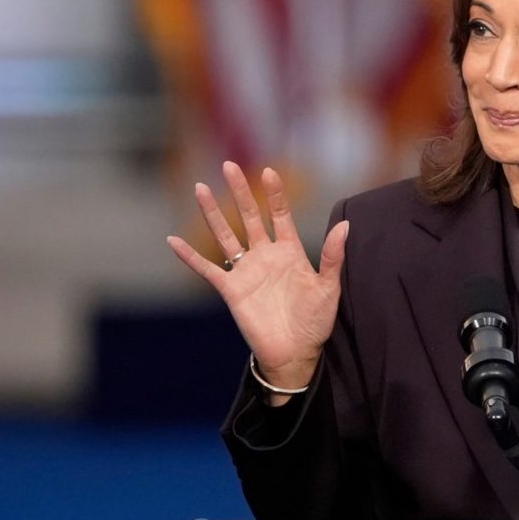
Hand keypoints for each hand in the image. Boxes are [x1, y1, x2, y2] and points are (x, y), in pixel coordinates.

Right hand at [167, 161, 347, 392]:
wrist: (295, 354)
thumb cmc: (315, 322)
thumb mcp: (328, 287)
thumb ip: (332, 256)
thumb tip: (345, 226)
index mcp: (290, 251)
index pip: (280, 214)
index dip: (274, 194)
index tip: (269, 171)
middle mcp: (265, 256)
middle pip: (250, 216)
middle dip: (240, 192)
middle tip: (229, 165)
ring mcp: (246, 271)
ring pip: (226, 235)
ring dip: (213, 213)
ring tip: (200, 188)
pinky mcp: (231, 290)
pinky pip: (207, 269)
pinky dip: (190, 256)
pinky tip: (173, 241)